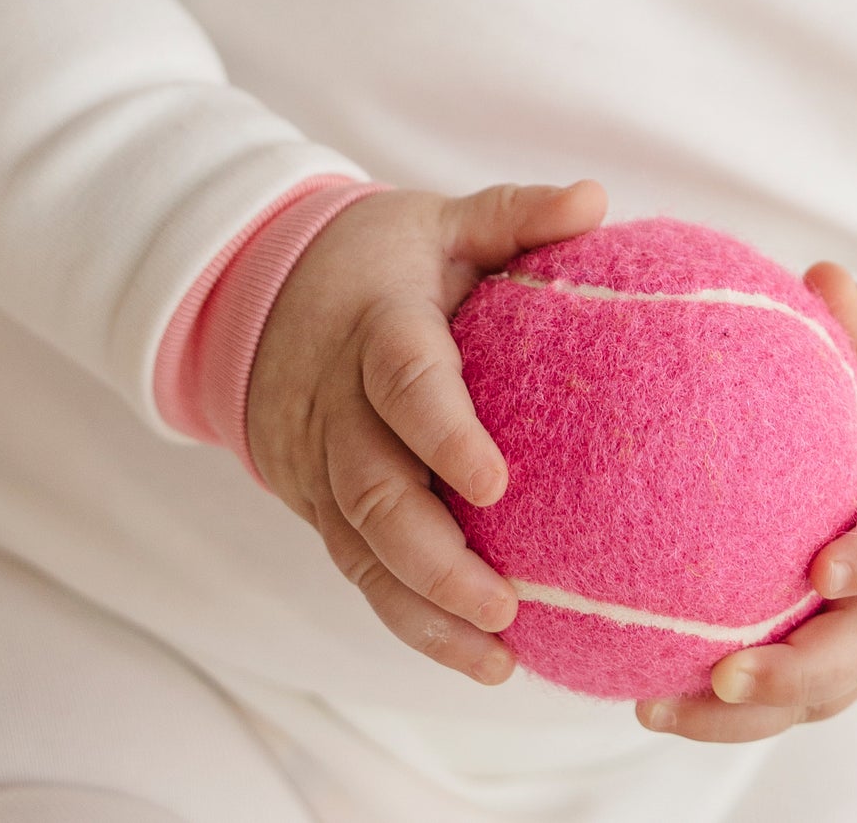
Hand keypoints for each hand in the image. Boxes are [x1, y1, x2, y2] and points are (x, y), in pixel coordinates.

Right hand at [245, 176, 605, 684]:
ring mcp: (323, 466)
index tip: (497, 484)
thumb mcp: (442, 220)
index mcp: (377, 328)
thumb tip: (596, 200)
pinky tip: (476, 656)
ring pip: (362, 551)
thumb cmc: (380, 257)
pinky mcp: (320, 507)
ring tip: (497, 655)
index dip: (444, 433)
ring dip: (424, 611)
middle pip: (374, 493)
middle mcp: (340, 407)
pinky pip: (361, 571)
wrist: (260, 291)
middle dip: (435, 558)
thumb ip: (516, 214)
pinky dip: (411, 619)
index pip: (405, 382)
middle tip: (505, 602)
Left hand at [638, 262, 856, 742]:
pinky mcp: (828, 682)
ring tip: (655, 707)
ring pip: (810, 700)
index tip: (825, 565)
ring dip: (739, 716)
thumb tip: (822, 275)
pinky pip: (778, 709)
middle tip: (726, 673)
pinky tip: (646, 702)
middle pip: (853, 655)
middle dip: (795, 676)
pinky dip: (720, 717)